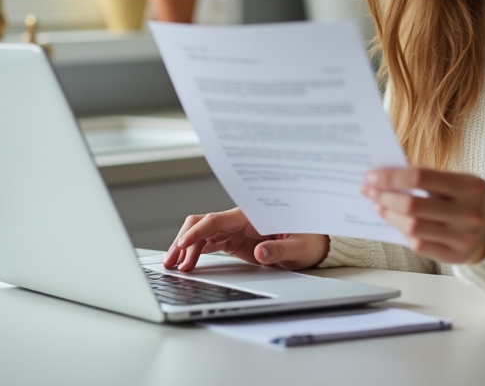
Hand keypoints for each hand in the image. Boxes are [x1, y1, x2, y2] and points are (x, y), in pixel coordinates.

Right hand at [162, 207, 329, 271]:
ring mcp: (235, 230)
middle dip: (183, 240)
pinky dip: (195, 252)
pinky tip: (187, 265)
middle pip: (202, 224)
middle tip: (171, 261)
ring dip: (185, 248)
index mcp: (251, 216)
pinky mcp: (235, 241)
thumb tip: (261, 251)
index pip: (216, 220)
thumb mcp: (299, 247)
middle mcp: (239, 220)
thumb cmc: (309, 240)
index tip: (182, 245)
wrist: (313, 244)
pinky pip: (209, 244)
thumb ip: (280, 248)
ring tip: (175, 267)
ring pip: (202, 234)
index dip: (197, 231)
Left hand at [362, 167, 484, 264]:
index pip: (421, 177)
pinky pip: (418, 244)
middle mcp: (469, 213)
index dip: (391, 177)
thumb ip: (427, 179)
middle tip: (368, 190)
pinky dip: (401, 231)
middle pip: (413, 205)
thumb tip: (385, 176)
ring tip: (377, 205)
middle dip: (385, 196)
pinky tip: (393, 221)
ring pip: (412, 227)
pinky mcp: (454, 256)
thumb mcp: (457, 183)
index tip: (371, 175)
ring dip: (388, 214)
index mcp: (470, 186)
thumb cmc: (467, 200)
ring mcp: (463, 237)